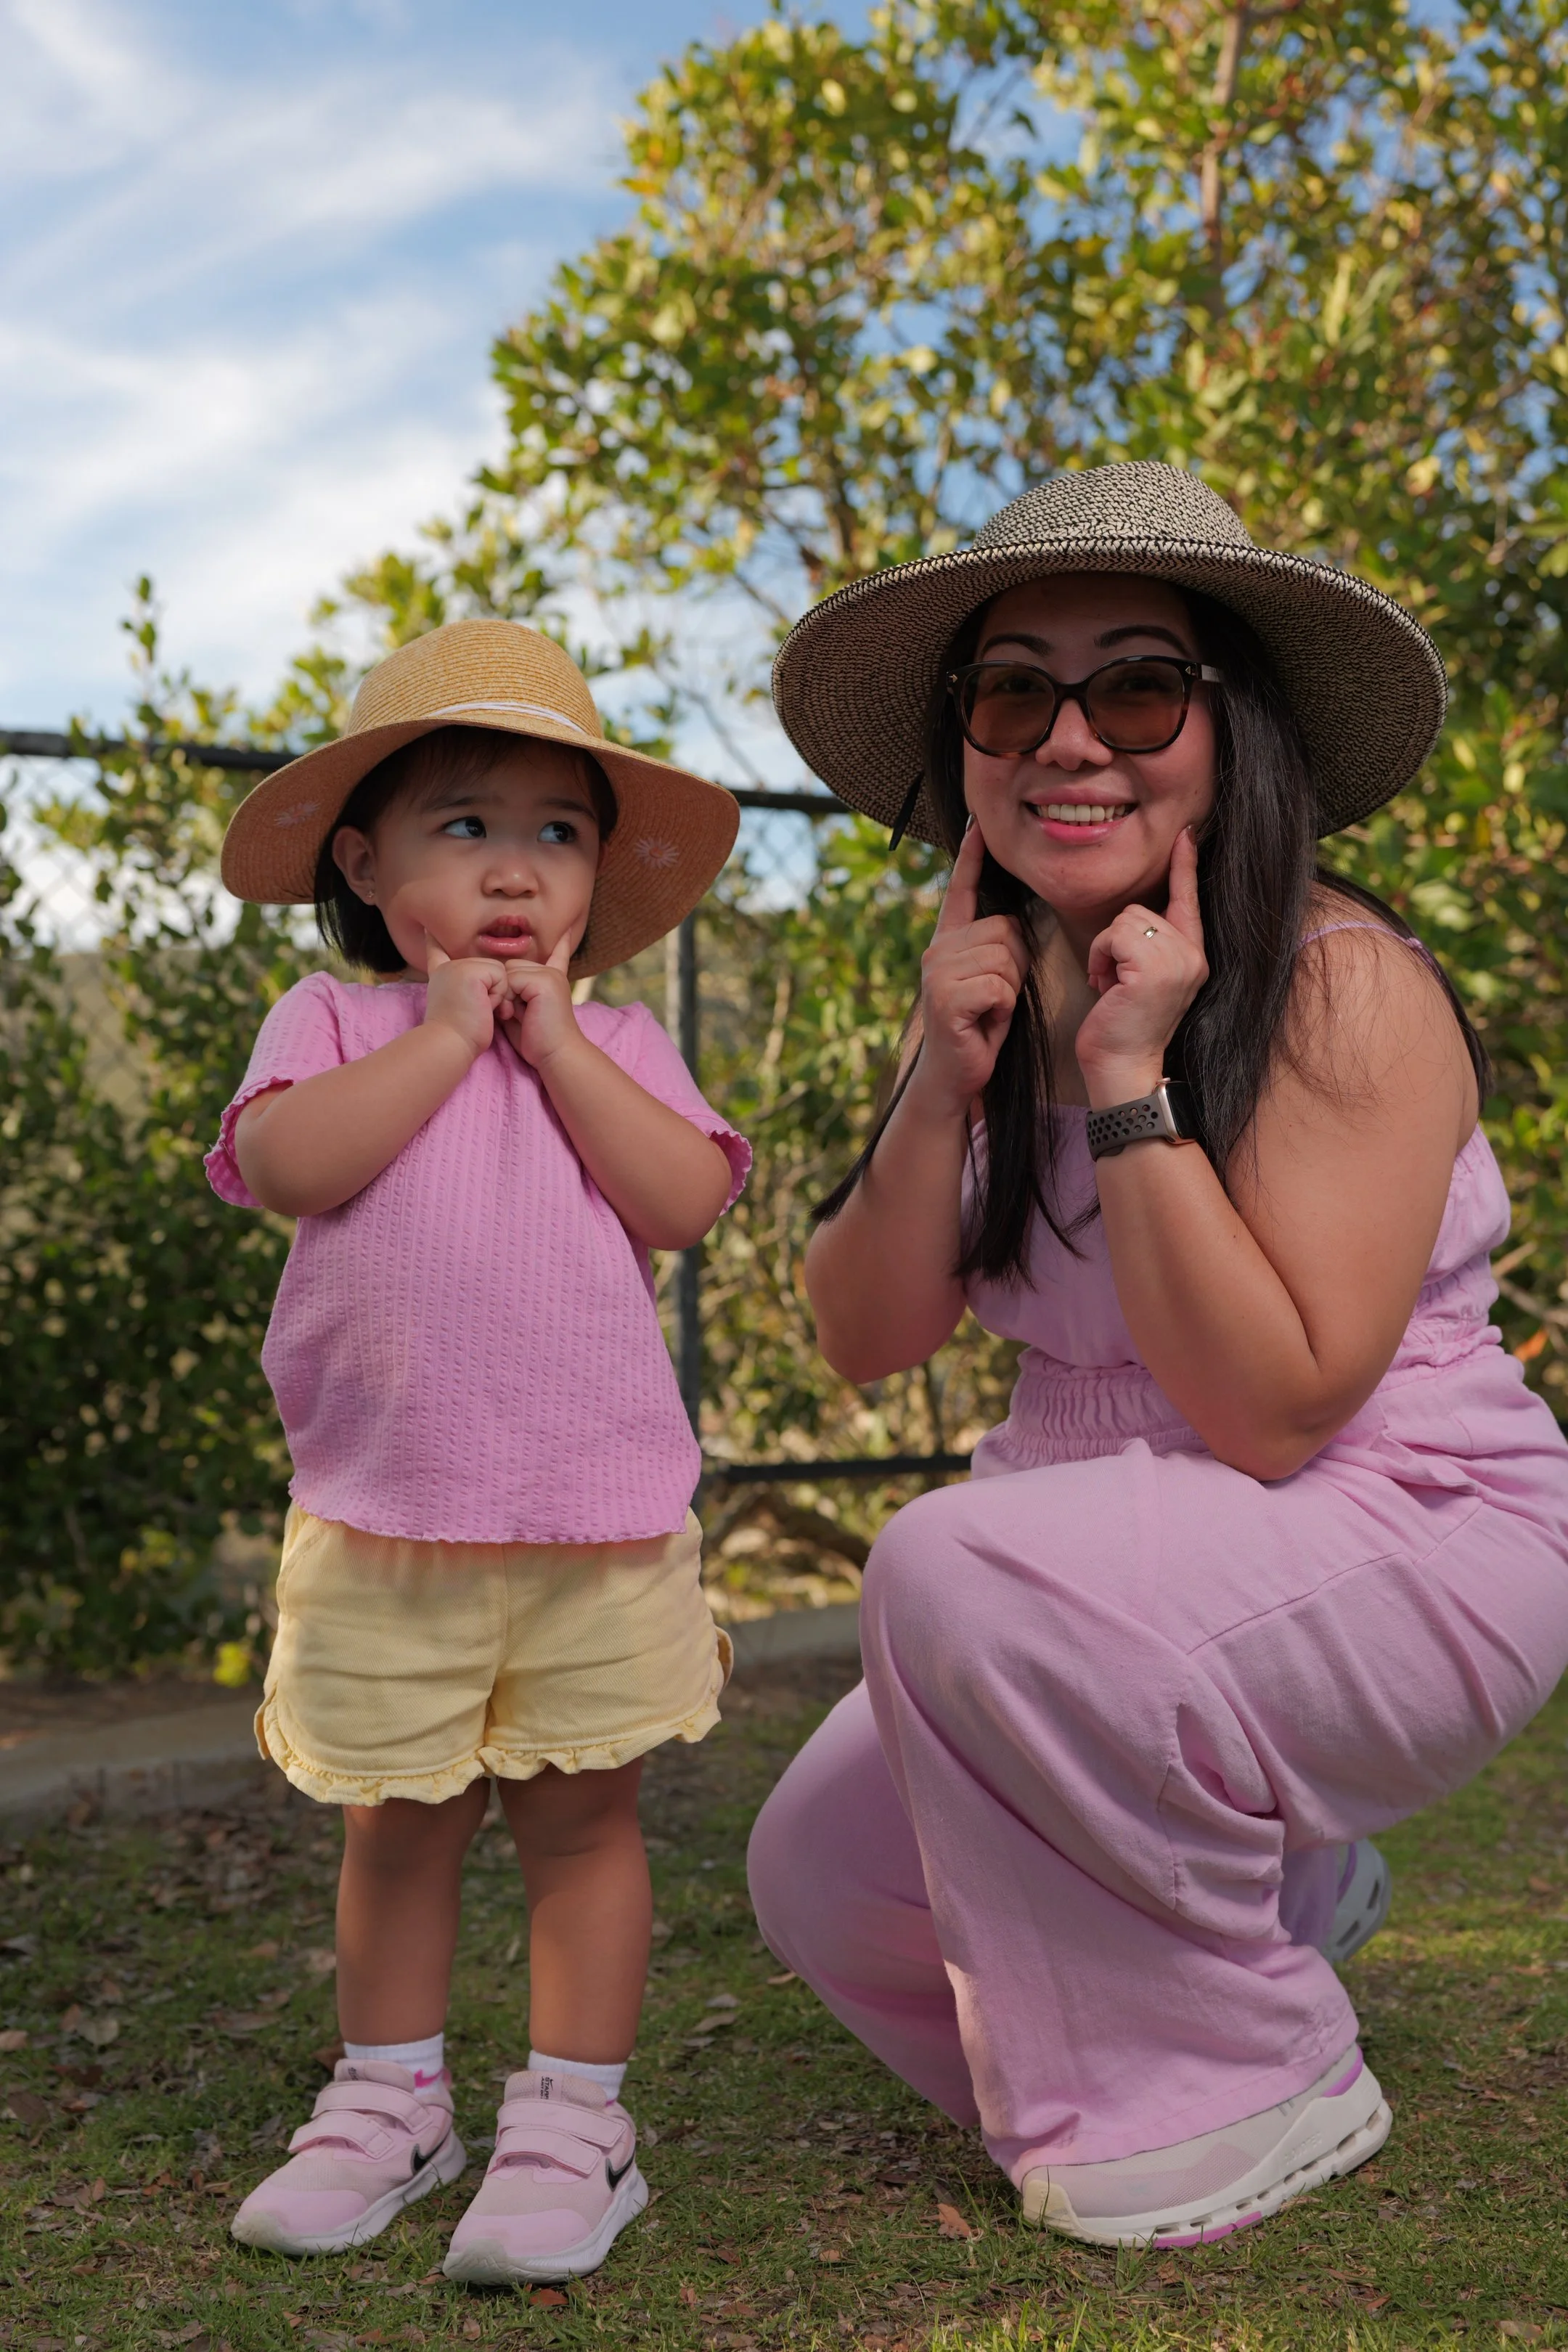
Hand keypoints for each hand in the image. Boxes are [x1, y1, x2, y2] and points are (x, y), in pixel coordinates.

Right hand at [422, 936, 510, 1059]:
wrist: (450, 1043)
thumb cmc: (459, 1036)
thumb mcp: (461, 1007)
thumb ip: (469, 990)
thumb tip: (485, 987)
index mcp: (441, 976)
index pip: (437, 953)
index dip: (433, 942)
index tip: (429, 931)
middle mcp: (448, 968)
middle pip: (488, 968)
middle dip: (492, 991)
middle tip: (476, 1012)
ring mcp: (458, 966)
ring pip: (497, 971)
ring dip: (497, 994)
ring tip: (479, 1010)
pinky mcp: (470, 971)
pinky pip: (501, 975)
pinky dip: (499, 995)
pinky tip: (483, 1007)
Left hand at [500, 929, 580, 1069]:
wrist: (556, 1055)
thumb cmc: (537, 1041)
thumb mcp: (521, 1013)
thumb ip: (513, 994)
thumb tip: (495, 982)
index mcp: (551, 980)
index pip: (556, 956)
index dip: (561, 945)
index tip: (566, 932)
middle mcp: (552, 973)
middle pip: (511, 966)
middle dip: (506, 989)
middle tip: (515, 1014)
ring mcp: (550, 975)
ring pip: (509, 971)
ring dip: (506, 994)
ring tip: (518, 1015)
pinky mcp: (545, 980)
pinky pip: (511, 979)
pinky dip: (509, 997)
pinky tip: (519, 1012)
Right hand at [906, 820, 1028, 1121]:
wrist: (952, 1075)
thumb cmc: (977, 1028)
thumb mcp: (988, 981)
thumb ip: (993, 949)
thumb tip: (1012, 925)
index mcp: (946, 942)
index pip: (961, 891)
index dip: (971, 857)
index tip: (978, 824)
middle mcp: (937, 950)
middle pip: (1004, 930)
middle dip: (1015, 965)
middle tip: (996, 997)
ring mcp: (937, 972)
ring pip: (1005, 957)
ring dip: (1010, 989)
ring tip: (990, 1010)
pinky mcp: (946, 996)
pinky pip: (1000, 984)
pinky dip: (1003, 1007)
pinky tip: (986, 1021)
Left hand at [1076, 826, 1207, 1102]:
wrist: (1123, 1068)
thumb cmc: (1123, 1027)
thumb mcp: (1143, 980)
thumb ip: (1149, 946)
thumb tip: (1134, 919)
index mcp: (1194, 956)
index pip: (1189, 900)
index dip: (1185, 865)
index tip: (1185, 834)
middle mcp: (1193, 955)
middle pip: (1142, 909)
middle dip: (1115, 939)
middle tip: (1114, 979)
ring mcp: (1177, 961)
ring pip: (1125, 920)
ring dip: (1105, 949)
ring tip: (1110, 984)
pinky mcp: (1152, 968)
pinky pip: (1113, 935)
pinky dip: (1099, 957)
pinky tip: (1105, 986)